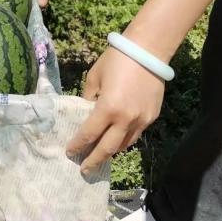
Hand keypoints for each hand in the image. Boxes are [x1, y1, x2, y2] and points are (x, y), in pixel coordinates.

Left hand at [67, 47, 165, 175]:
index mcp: (108, 108)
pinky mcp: (152, 117)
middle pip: (107, 148)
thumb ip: (88, 96)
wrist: (148, 51)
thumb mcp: (94, 76)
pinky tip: (118, 140)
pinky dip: (125, 140)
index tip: (70, 152)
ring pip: (124, 145)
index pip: (89, 134)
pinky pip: (136, 135)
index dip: (78, 145)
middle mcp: (125, 120)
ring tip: (100, 156)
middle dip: (94, 160)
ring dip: (111, 152)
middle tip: (85, 169)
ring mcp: (141, 121)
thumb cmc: (117, 60)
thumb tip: (86, 110)